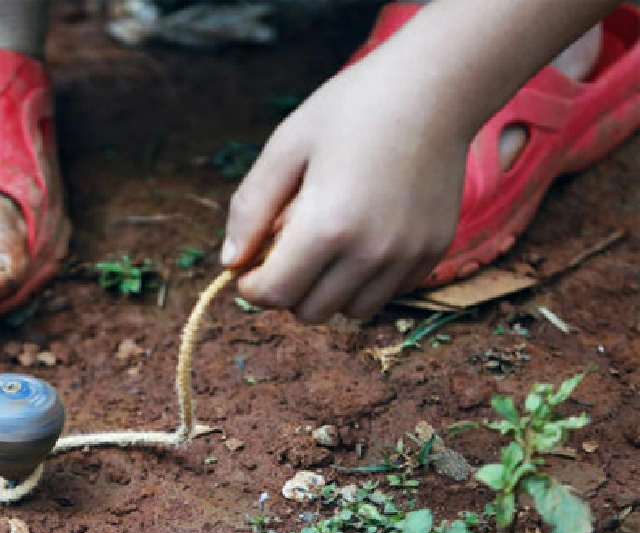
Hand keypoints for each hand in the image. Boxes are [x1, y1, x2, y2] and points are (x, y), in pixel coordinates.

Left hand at [220, 52, 471, 322]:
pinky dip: (366, 280)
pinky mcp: (432, 250)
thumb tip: (230, 262)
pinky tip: (361, 238)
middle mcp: (371, 251)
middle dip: (287, 290)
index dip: (251, 286)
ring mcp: (407, 255)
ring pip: (351, 311)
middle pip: (311, 311)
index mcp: (327, 226)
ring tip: (325, 247)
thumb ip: (250, 208)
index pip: (275, 294)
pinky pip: (388, 293)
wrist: (435, 88)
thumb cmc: (352, 109)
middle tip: (285, 251)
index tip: (248, 266)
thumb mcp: (285, 148)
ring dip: (328, 291)